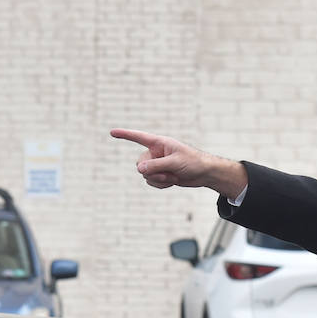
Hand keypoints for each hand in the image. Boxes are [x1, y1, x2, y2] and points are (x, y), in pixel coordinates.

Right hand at [110, 128, 248, 198]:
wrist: (204, 173)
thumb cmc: (193, 162)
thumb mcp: (175, 163)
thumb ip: (156, 165)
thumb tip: (140, 169)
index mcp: (159, 143)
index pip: (138, 137)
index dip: (125, 135)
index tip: (112, 132)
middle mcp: (156, 153)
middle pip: (140, 164)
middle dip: (152, 172)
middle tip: (167, 173)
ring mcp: (157, 164)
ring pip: (145, 175)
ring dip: (158, 180)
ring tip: (173, 176)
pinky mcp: (160, 174)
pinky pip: (151, 182)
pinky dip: (161, 185)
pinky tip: (172, 181)